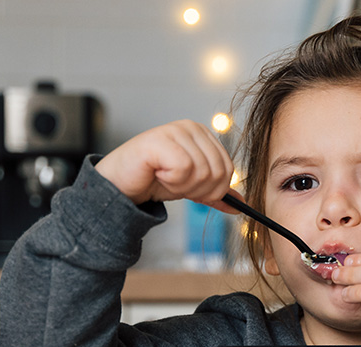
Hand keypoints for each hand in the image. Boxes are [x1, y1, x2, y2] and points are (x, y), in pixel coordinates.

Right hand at [95, 120, 241, 210]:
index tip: (191, 189)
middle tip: (175, 184)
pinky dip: (171, 180)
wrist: (121, 185)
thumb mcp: (192, 187)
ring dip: (182, 185)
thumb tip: (239, 205)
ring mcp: (175, 130)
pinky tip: (156, 172)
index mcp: (203, 135)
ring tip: (164, 177)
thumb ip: (215, 193)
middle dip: (198, 189)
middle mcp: (191, 128)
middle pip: (218, 171)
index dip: (213, 189)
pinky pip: (184, 168)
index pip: (228, 169)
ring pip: (203, 172)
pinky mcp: (159, 139)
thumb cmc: (154, 180)